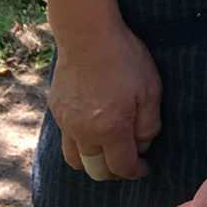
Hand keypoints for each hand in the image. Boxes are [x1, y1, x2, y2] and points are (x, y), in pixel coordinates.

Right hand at [47, 16, 162, 179]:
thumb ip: (149, 124)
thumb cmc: (124, 58)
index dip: (135, 172)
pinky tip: (91, 126)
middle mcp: (84, 132)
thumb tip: (143, 145)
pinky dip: (79, 141)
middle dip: (112, 172)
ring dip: (91, 161)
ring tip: (105, 149)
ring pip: (75, 158)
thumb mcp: (150, 89)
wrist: (87, 35)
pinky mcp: (56, 109)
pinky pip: (66, 137)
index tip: (144, 167)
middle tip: (126, 162)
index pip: (121, 167)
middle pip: (95, 170)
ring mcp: (66, 122)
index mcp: (110, 130)